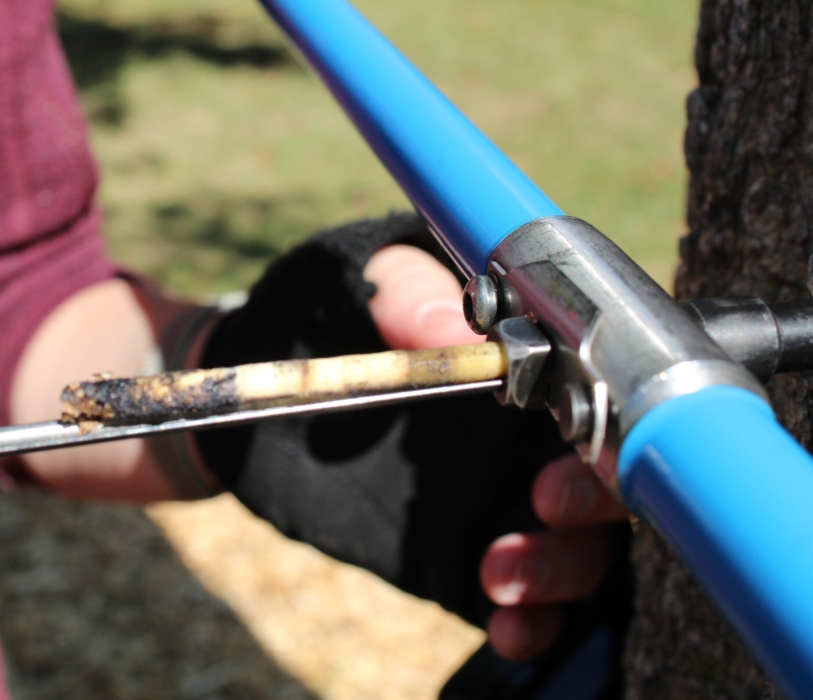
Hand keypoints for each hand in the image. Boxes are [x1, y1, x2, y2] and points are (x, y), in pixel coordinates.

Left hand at [366, 244, 630, 660]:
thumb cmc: (352, 306)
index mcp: (542, 365)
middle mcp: (546, 436)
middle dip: (594, 508)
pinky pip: (535, 600)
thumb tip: (441, 326)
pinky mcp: (487, 549)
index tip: (577, 447)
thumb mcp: (374, 280)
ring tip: (500, 575)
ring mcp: (522, 500)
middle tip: (546, 504)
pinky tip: (506, 628)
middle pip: (614, 487)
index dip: (613, 432)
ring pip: (586, 551)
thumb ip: (407, 290)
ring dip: (561, 570)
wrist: (293, 368)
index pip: (611, 403)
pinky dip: (537, 622)